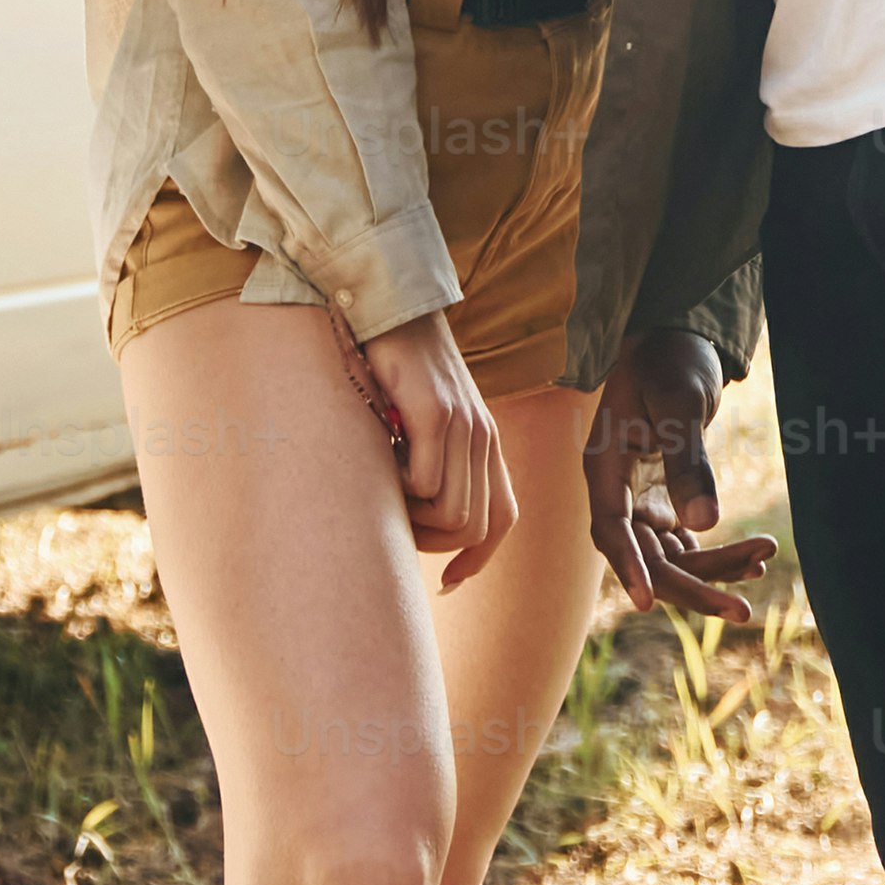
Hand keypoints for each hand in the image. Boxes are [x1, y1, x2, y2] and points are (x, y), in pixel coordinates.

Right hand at [360, 309, 509, 588]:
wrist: (390, 304)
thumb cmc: (396, 365)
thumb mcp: (425, 418)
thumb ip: (434, 457)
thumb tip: (417, 512)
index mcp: (485, 442)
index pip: (502, 517)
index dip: (477, 558)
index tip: (445, 579)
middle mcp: (483, 437)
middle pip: (476, 526)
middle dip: (434, 543)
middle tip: (398, 521)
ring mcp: (464, 425)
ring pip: (455, 513)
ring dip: (416, 517)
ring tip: (389, 486)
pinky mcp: (436, 414)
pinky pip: (426, 482)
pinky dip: (400, 488)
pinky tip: (383, 459)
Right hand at [583, 327, 775, 621]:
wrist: (676, 339)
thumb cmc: (670, 360)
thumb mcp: (681, 403)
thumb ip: (689, 461)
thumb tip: (703, 524)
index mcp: (604, 467)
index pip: (610, 529)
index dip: (628, 567)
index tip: (646, 604)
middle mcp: (616, 491)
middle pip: (647, 557)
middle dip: (693, 585)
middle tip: (742, 612)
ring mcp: (639, 500)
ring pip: (671, 556)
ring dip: (715, 568)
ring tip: (764, 559)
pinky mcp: (663, 502)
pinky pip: (687, 543)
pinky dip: (719, 552)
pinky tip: (755, 557)